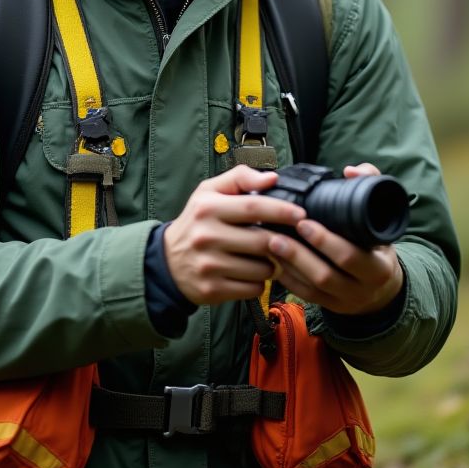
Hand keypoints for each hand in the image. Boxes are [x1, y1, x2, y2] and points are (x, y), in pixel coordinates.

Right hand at [163, 165, 306, 305]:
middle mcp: (206, 236)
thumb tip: (272, 178)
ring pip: (262, 268)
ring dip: (272, 263)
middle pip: (262, 241)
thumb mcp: (209, 191)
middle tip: (290, 240)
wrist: (167, 261)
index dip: (281, 211)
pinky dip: (260, 281)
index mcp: (208, 208)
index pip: (253, 207)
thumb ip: (240, 177)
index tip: (301, 214)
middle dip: (282, 241)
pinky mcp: (213, 289)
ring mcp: (209, 265)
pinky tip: (252, 272)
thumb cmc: (197, 221)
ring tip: (264, 256)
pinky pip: (254, 288)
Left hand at [266, 163, 404, 315]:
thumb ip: (371, 187)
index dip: (326, 241)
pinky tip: (271, 261)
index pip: (351, 257)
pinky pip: (304, 296)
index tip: (303, 222)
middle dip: (299, 255)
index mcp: (377, 268)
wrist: (382, 289)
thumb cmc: (376, 246)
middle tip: (276, 234)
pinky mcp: (327, 306)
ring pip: (311, 288)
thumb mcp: (382, 220)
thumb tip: (351, 171)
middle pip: (326, 275)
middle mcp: (361, 289)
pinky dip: (287, 279)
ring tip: (268, 244)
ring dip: (288, 266)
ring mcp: (342, 301)